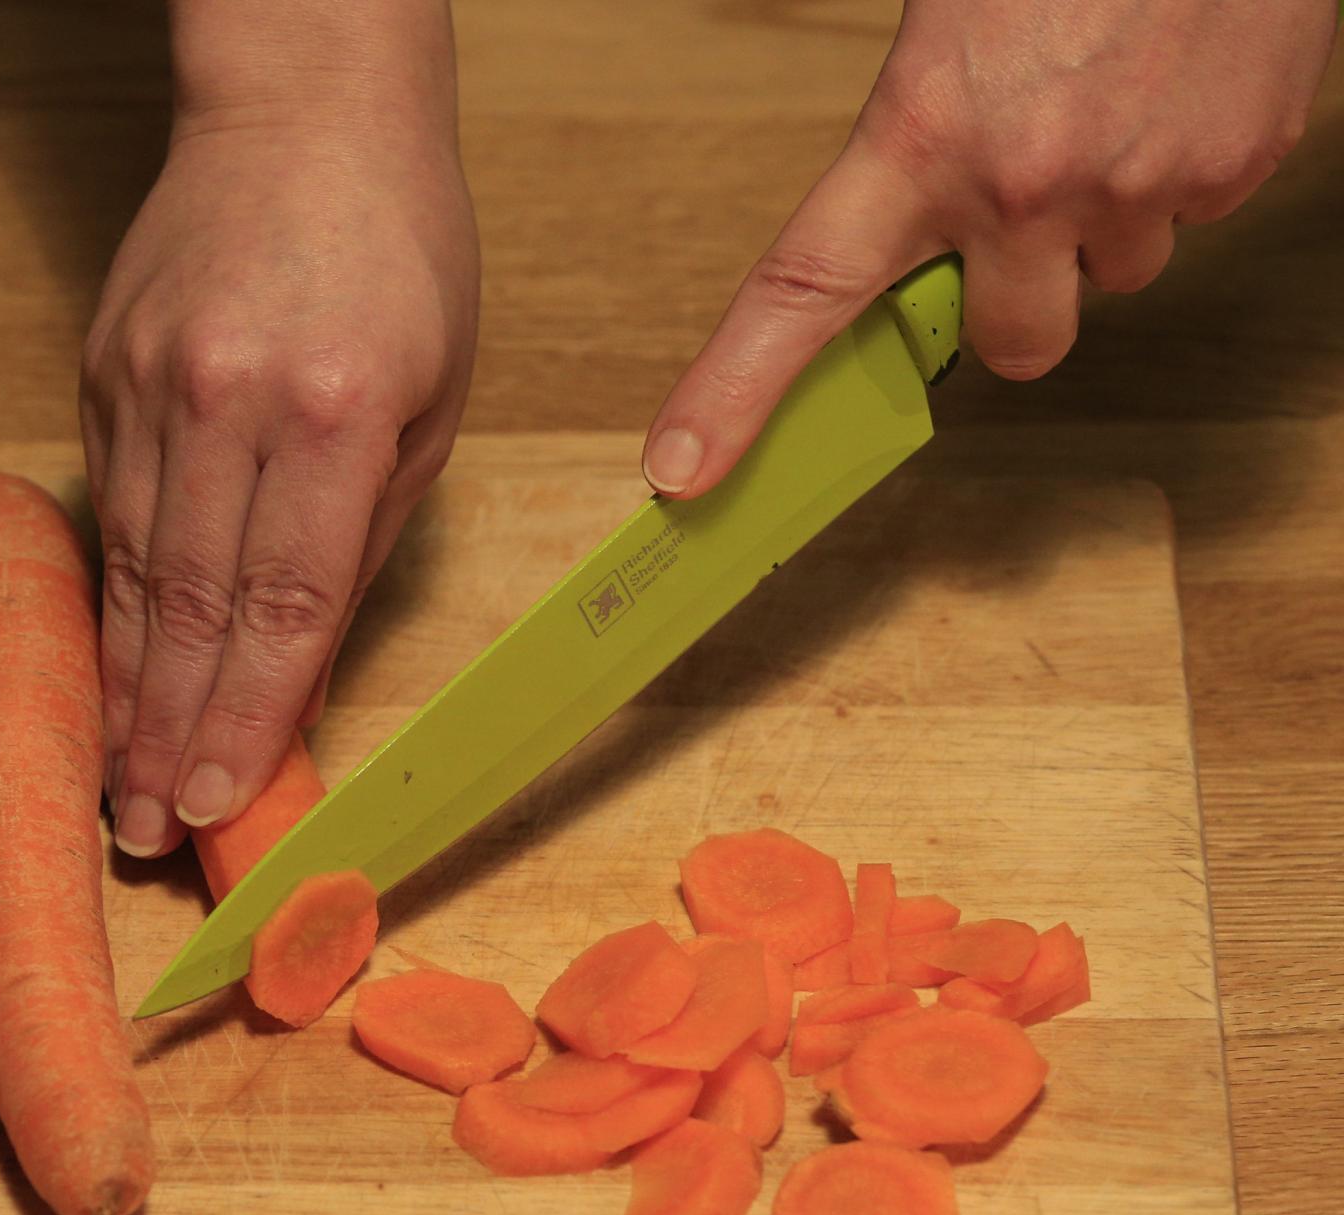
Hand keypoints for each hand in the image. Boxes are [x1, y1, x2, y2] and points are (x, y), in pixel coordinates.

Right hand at [84, 6, 478, 858]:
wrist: (301, 108)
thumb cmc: (399, 247)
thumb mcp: (437, 394)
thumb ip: (371, 532)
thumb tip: (308, 663)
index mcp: (341, 410)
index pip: (284, 604)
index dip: (245, 719)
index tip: (216, 801)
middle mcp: (232, 401)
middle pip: (193, 606)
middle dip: (167, 734)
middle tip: (142, 828)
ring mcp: (153, 385)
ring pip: (136, 570)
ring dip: (125, 688)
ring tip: (116, 779)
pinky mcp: (103, 372)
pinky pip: (113, 513)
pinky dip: (114, 603)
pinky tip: (110, 670)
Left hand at [642, 0, 1334, 499]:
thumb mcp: (951, 35)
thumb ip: (920, 148)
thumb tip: (913, 240)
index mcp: (918, 139)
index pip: (799, 293)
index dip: (734, 391)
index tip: (683, 467)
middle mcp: (1023, 185)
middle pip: (1017, 343)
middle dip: (1020, 300)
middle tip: (1027, 211)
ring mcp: (1138, 186)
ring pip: (1116, 275)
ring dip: (1106, 220)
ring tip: (1112, 110)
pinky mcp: (1235, 170)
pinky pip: (1194, 216)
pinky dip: (1182, 167)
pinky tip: (1171, 89)